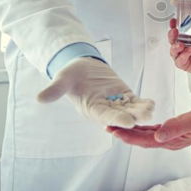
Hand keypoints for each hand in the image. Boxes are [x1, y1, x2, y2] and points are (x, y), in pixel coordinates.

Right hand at [37, 57, 154, 127]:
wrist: (81, 68)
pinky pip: (134, 102)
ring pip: (130, 110)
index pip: (104, 115)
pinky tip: (151, 103)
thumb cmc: (70, 75)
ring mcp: (116, 103)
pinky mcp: (124, 96)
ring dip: (140, 111)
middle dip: (133, 116)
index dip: (116, 118)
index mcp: (90, 108)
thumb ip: (55, 89)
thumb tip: (39, 98)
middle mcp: (104, 109)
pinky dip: (142, 103)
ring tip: (151, 109)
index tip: (128, 122)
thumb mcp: (62, 79)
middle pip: (121, 115)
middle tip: (145, 117)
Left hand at [107, 106, 190, 149]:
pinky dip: (142, 129)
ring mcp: (171, 138)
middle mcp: (168, 141)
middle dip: (124, 134)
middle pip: (141, 140)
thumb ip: (176, 127)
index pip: (144, 140)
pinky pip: (153, 133)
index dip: (128, 136)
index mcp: (171, 140)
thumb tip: (158, 134)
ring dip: (131, 133)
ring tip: (118, 126)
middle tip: (108, 126)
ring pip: (146, 137)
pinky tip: (138, 125)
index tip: (113, 130)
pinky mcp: (173, 133)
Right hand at [168, 19, 190, 77]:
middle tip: (174, 31)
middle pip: (172, 39)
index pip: (176, 30)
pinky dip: (184, 55)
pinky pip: (180, 59)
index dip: (173, 25)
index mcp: (184, 38)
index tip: (174, 21)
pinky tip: (189, 50)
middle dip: (171, 35)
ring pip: (173, 50)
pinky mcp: (181, 63)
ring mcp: (179, 55)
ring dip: (176, 46)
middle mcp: (180, 46)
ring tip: (181, 44)